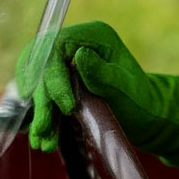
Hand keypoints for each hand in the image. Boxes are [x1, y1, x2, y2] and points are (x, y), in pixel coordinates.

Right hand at [18, 21, 159, 151]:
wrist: (142, 116)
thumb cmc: (139, 100)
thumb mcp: (127, 88)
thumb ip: (103, 73)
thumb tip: (80, 55)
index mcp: (94, 35)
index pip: (57, 47)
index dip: (55, 77)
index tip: (67, 107)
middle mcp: (74, 44)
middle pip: (40, 65)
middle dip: (42, 100)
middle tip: (45, 130)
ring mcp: (63, 62)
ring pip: (36, 83)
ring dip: (38, 114)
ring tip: (43, 143)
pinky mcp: (56, 80)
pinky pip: (39, 96)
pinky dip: (39, 117)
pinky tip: (42, 138)